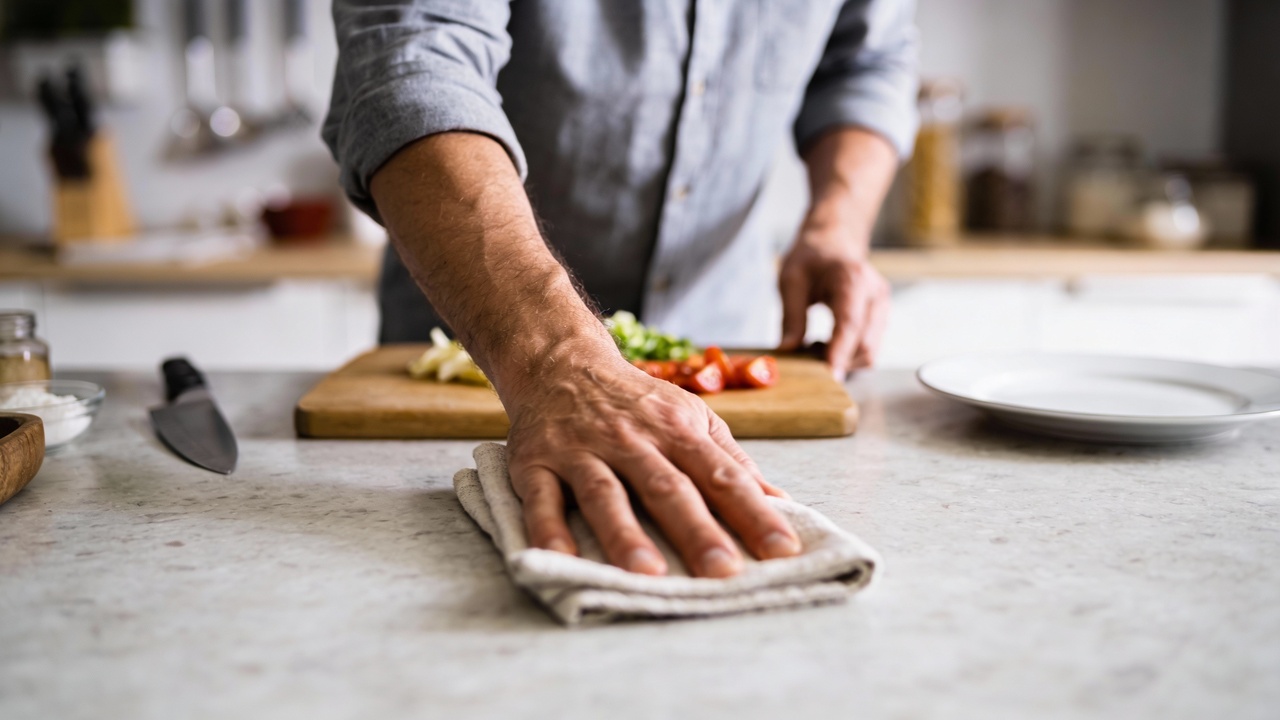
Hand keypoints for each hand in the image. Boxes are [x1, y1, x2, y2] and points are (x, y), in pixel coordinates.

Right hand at [502, 341, 800, 577]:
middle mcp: (631, 438)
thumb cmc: (637, 402)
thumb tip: (780, 502)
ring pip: (605, 493)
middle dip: (697, 530)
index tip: (783, 550)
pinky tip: (562, 560)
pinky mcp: (536, 462)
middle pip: (667, 487)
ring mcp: (581, 449)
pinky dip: (549, 530)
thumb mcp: (691, 417)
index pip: (722, 475)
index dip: (754, 513)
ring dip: (626, 533)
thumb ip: (731, 462)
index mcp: (677, 429)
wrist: (561, 362)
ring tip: (647, 573)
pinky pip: (541, 498)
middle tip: (723, 572)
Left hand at [778, 225, 890, 377]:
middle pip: (865, 345)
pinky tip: (827, 343)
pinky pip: (868, 348)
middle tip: (806, 356)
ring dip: (842, 360)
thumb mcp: (791, 279)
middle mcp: (875, 295)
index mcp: (853, 280)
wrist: (834, 242)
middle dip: (838, 361)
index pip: (850, 324)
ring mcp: (882, 308)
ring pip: (869, 352)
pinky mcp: (881, 319)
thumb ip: (791, 315)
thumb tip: (787, 350)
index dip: (840, 353)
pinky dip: (848, 355)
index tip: (828, 375)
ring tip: (814, 345)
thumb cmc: (811, 257)